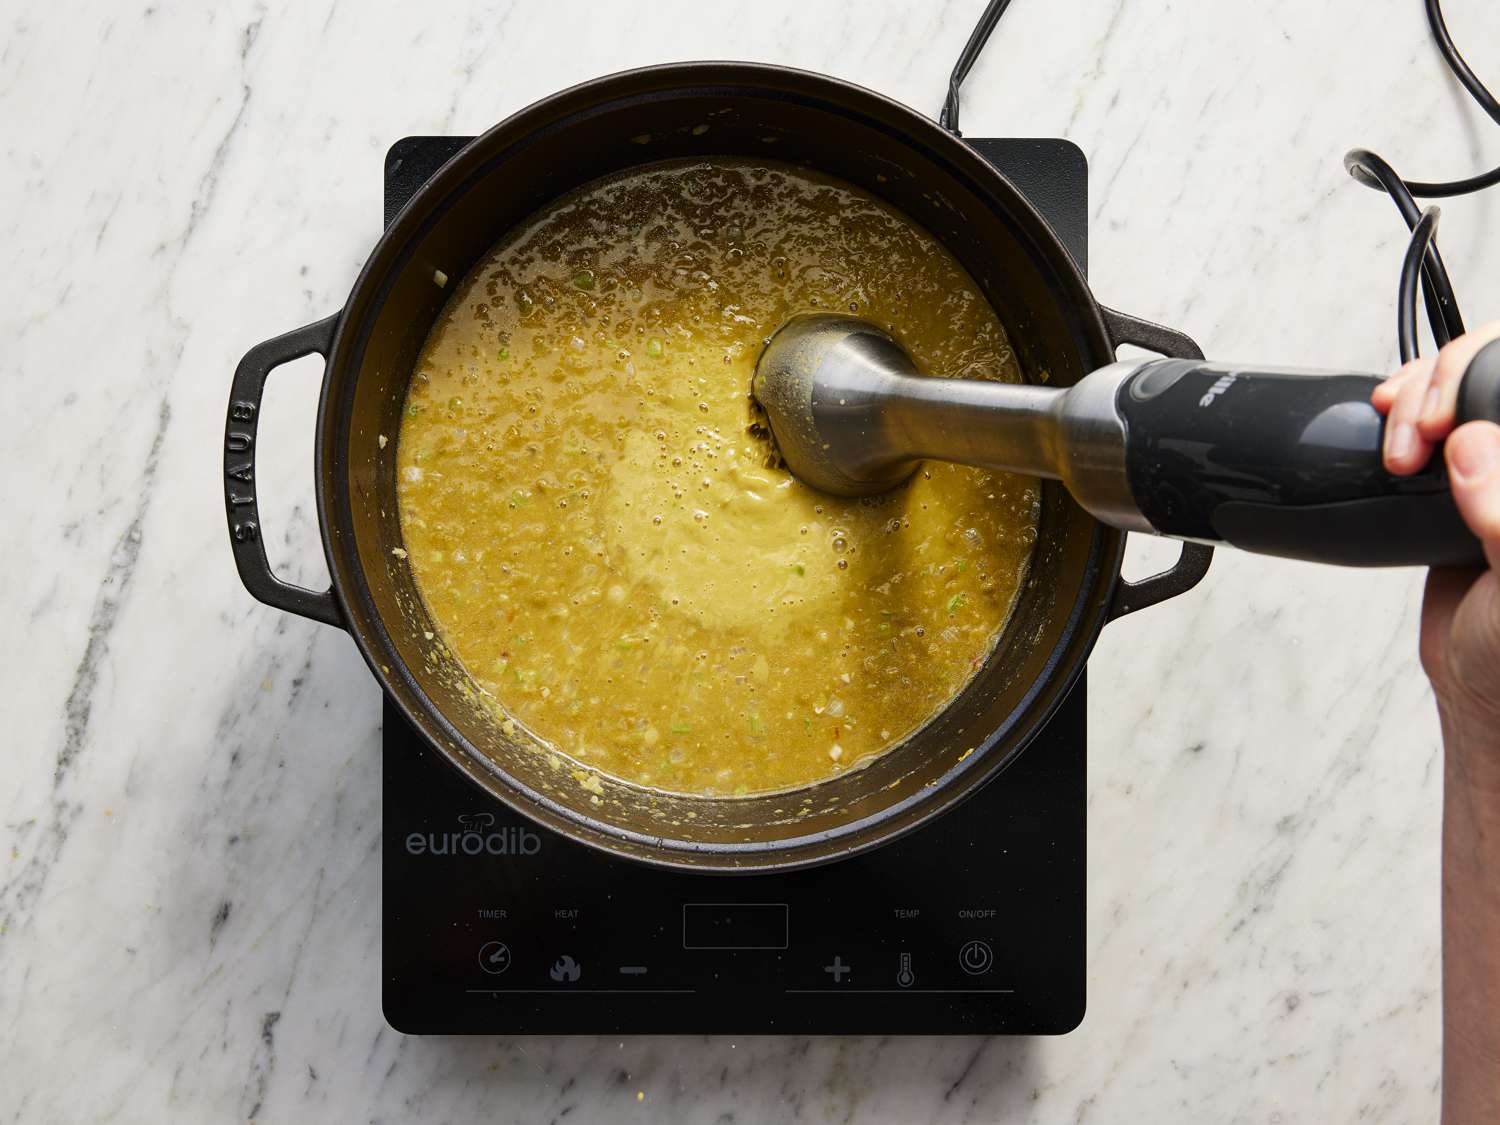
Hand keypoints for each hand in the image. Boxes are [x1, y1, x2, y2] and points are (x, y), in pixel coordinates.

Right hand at [1372, 324, 1499, 764]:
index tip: (1448, 422)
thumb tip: (1473, 444)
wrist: (1480, 688)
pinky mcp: (1466, 484)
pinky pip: (1437, 425)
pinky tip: (1391, 423)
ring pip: (1463, 390)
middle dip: (1445, 384)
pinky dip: (1407, 414)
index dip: (1481, 374)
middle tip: (1416, 432)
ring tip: (1398, 439)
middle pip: (1493, 373)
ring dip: (1421, 395)